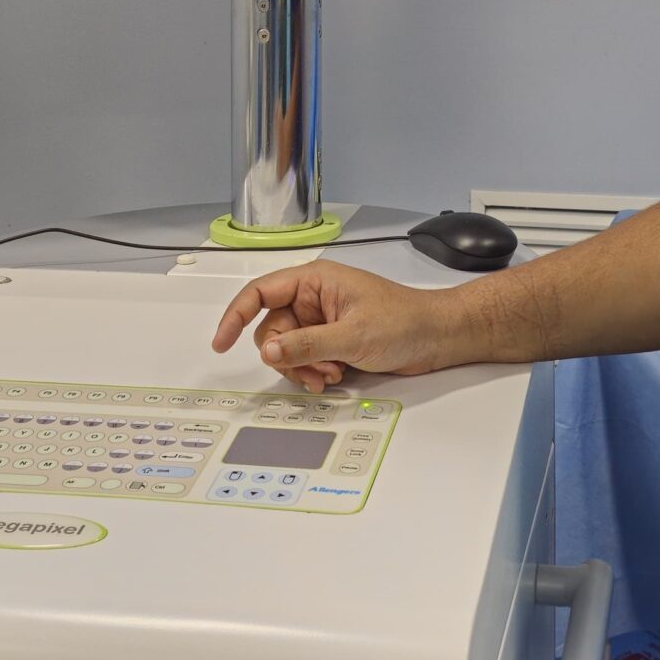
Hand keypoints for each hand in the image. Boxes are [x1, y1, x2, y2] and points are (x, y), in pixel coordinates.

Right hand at [210, 260, 488, 392]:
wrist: (438, 337)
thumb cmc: (405, 321)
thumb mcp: (353, 336)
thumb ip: (307, 344)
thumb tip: (270, 352)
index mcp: (314, 281)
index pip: (260, 293)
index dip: (235, 316)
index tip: (221, 342)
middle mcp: (313, 298)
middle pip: (271, 329)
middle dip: (286, 356)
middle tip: (312, 370)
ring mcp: (322, 321)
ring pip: (287, 349)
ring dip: (302, 368)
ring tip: (330, 376)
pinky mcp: (332, 340)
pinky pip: (305, 358)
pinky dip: (313, 372)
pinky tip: (335, 378)